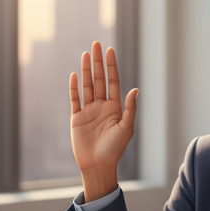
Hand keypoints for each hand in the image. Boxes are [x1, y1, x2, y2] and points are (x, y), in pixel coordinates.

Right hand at [70, 42, 137, 201]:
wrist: (98, 165)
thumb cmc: (114, 149)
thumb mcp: (126, 128)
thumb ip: (130, 108)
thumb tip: (135, 89)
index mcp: (115, 107)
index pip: (112, 81)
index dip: (111, 66)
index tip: (110, 50)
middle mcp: (101, 106)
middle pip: (99, 79)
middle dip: (98, 62)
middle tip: (96, 44)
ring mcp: (88, 111)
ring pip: (87, 86)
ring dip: (86, 70)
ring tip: (86, 54)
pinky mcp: (76, 118)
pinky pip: (75, 99)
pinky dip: (74, 87)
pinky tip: (75, 74)